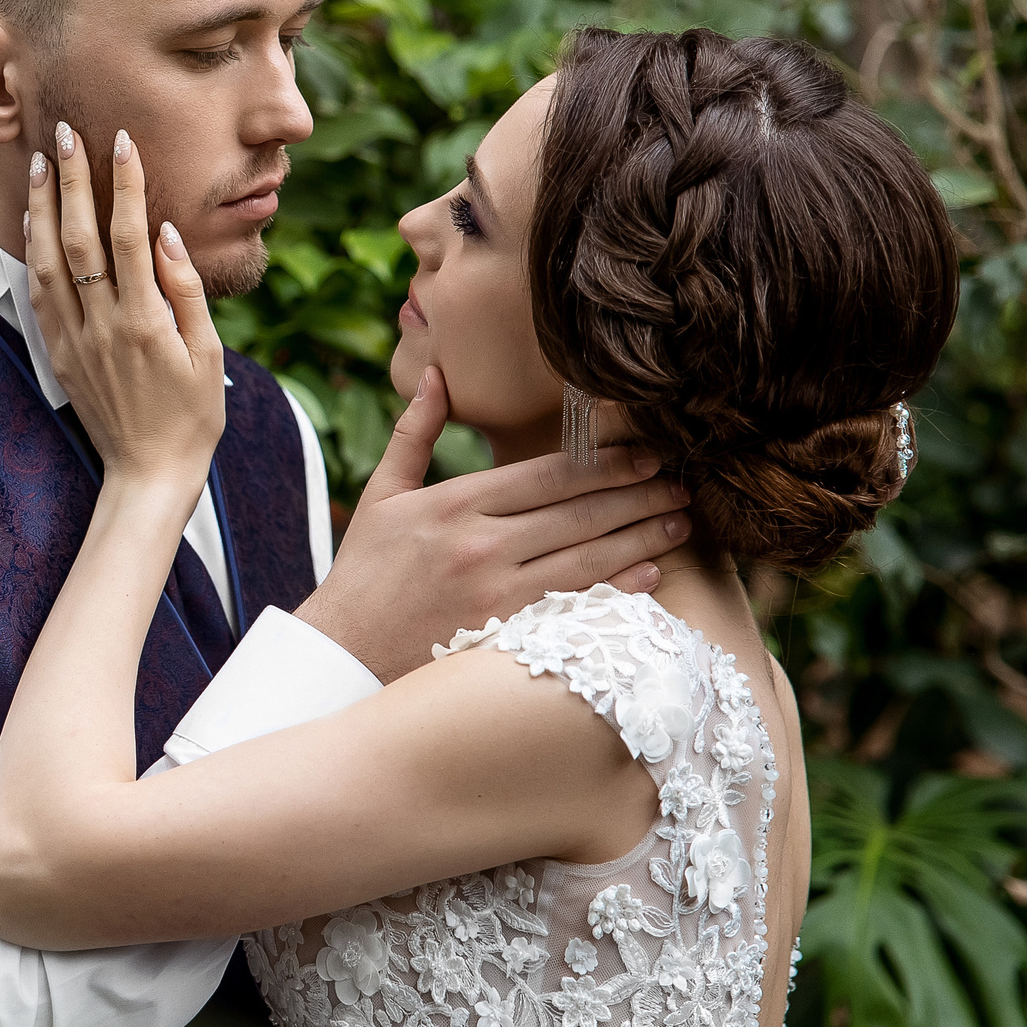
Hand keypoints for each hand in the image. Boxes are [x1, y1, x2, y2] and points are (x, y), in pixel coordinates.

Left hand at [23, 122, 222, 492]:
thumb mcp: (208, 352)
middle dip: (71, 181)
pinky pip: (38, 292)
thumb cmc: (193, 414)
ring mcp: (74, 340)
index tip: (122, 141)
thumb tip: (164, 233)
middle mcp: (103, 326)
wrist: (149, 473)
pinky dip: (32, 250)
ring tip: (40, 162)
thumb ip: (186, 289)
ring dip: (41, 208)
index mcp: (146, 322)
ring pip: (47, 261)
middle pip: (79, 238)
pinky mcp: (58, 353)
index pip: (130, 236)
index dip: (124, 185)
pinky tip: (32, 219)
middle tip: (66, 133)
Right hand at [295, 365, 693, 679]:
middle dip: (636, 494)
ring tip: (679, 521)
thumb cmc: (364, 571)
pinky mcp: (505, 633)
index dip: (603, 462)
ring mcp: (496, 592)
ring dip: (639, 537)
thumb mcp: (381, 494)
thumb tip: (435, 373)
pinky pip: (575, 604)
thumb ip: (415, 432)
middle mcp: (480, 544)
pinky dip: (618, 588)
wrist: (344, 652)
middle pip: (576, 512)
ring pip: (586, 557)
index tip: (645, 452)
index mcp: (454, 503)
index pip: (545, 474)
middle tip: (681, 481)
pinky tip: (651, 573)